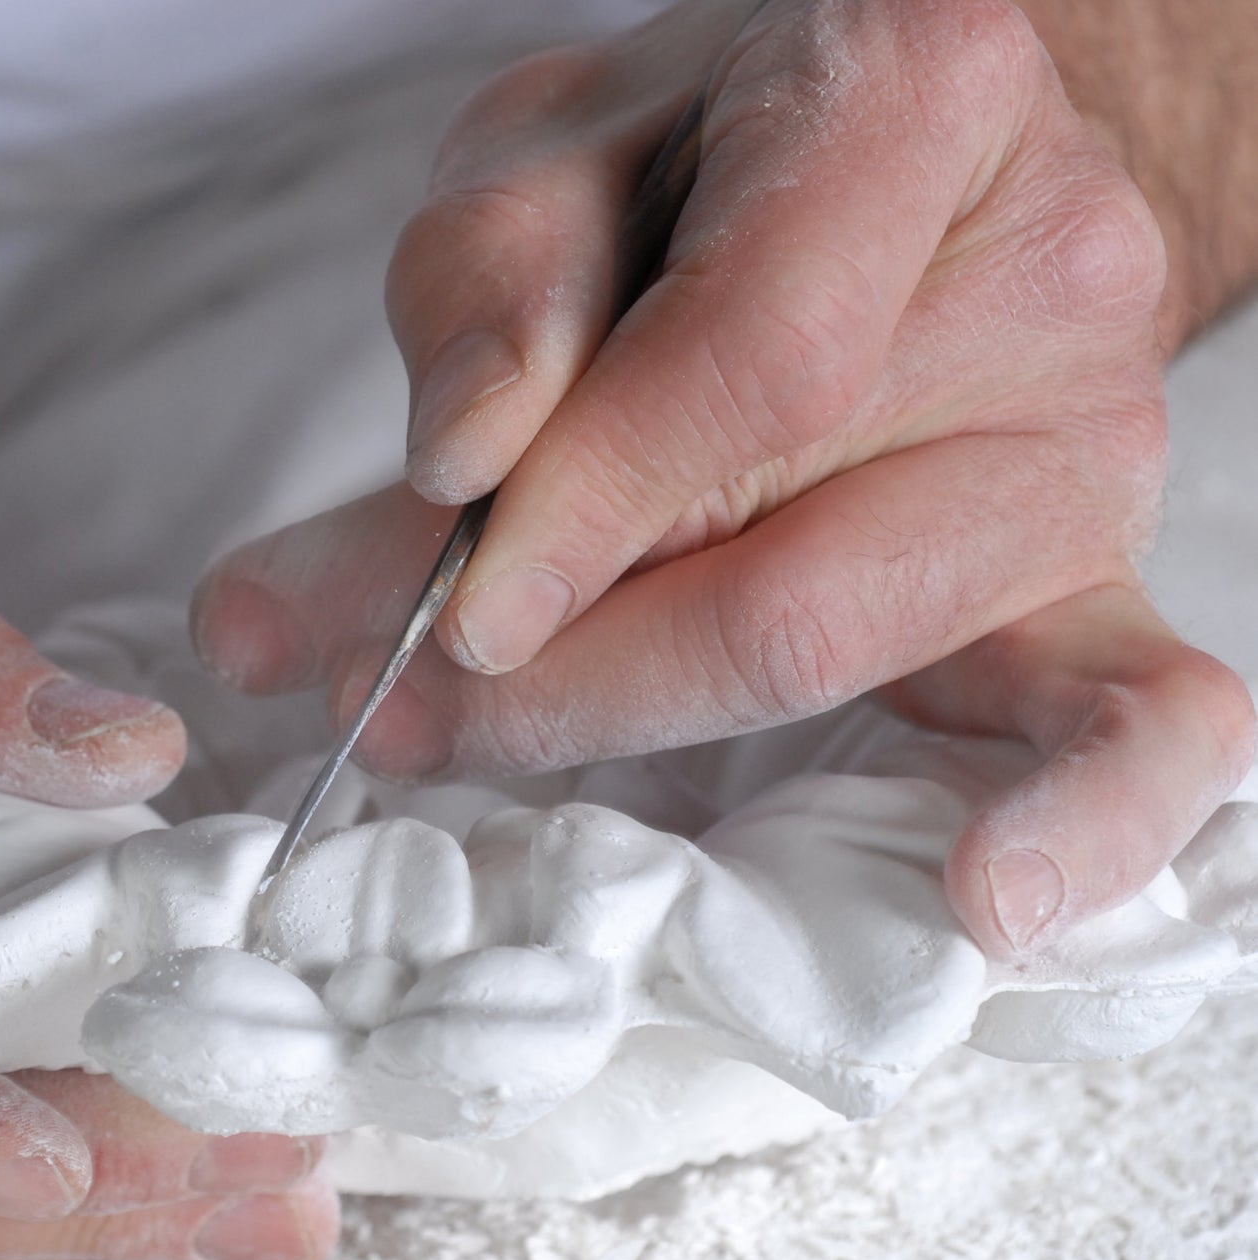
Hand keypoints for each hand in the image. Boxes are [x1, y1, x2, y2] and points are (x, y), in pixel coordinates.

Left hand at [193, 0, 1254, 953]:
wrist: (881, 163)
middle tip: (372, 690)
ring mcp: (1090, 445)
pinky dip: (1077, 823)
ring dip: (619, 718)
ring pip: (845, 647)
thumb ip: (497, 287)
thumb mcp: (550, 153)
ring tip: (446, 725)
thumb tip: (464, 465)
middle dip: (542, 665)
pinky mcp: (1100, 577)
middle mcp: (1051, 271)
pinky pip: (1150, 721)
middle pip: (781, 549)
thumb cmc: (704, 156)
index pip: (754, 360)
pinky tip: (982, 897)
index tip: (446, 604)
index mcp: (919, 98)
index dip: (579, 510)